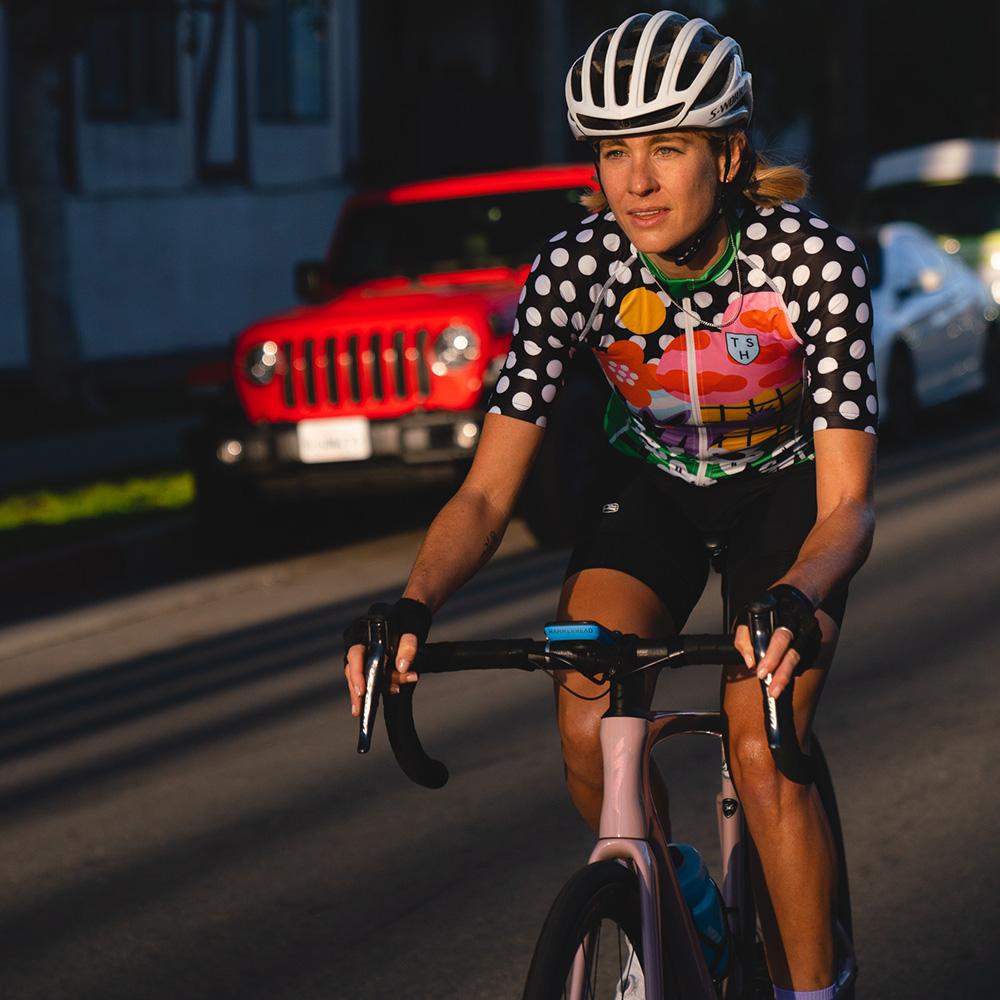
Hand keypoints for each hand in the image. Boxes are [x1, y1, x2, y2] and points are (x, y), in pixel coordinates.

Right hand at [343, 598, 432, 717]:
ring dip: (371, 691)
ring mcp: (363, 654)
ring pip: (361, 677)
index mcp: (363, 632)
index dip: (357, 674)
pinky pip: (371, 678)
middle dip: (358, 691)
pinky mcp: (371, 663)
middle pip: (353, 670)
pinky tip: (390, 693)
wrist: (411, 617)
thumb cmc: (408, 620)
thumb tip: (403, 667)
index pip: (355, 654)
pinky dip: (380, 688)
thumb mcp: (411, 629)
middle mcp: (358, 644)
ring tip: (373, 707)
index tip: (362, 690)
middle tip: (361, 709)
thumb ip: (409, 646)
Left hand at [734, 584, 820, 699]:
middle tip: (772, 690)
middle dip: (782, 674)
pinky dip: (794, 671)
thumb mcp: (749, 615)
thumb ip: (744, 637)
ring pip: (801, 661)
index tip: (761, 672)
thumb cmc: (769, 609)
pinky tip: (784, 677)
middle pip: (794, 654)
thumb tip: (749, 662)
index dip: (772, 657)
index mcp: (786, 617)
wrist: (796, 597)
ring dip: (788, 677)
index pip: (780, 639)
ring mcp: (811, 638)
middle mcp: (802, 628)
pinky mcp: (815, 646)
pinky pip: (805, 662)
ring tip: (776, 690)